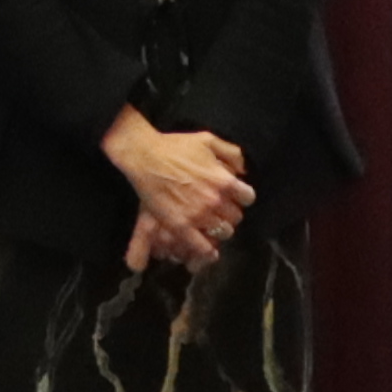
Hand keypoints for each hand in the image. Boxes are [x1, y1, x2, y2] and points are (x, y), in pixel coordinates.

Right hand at [104, 112, 250, 270]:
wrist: (144, 156)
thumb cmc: (175, 146)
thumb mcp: (208, 140)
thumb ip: (232, 153)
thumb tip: (243, 170)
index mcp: (224, 180)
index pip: (248, 197)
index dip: (242, 196)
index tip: (234, 196)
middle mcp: (215, 200)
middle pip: (236, 216)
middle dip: (230, 212)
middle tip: (220, 209)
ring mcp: (198, 215)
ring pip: (223, 232)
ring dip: (220, 228)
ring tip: (212, 224)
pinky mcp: (180, 226)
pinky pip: (202, 247)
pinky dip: (208, 250)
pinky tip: (209, 250)